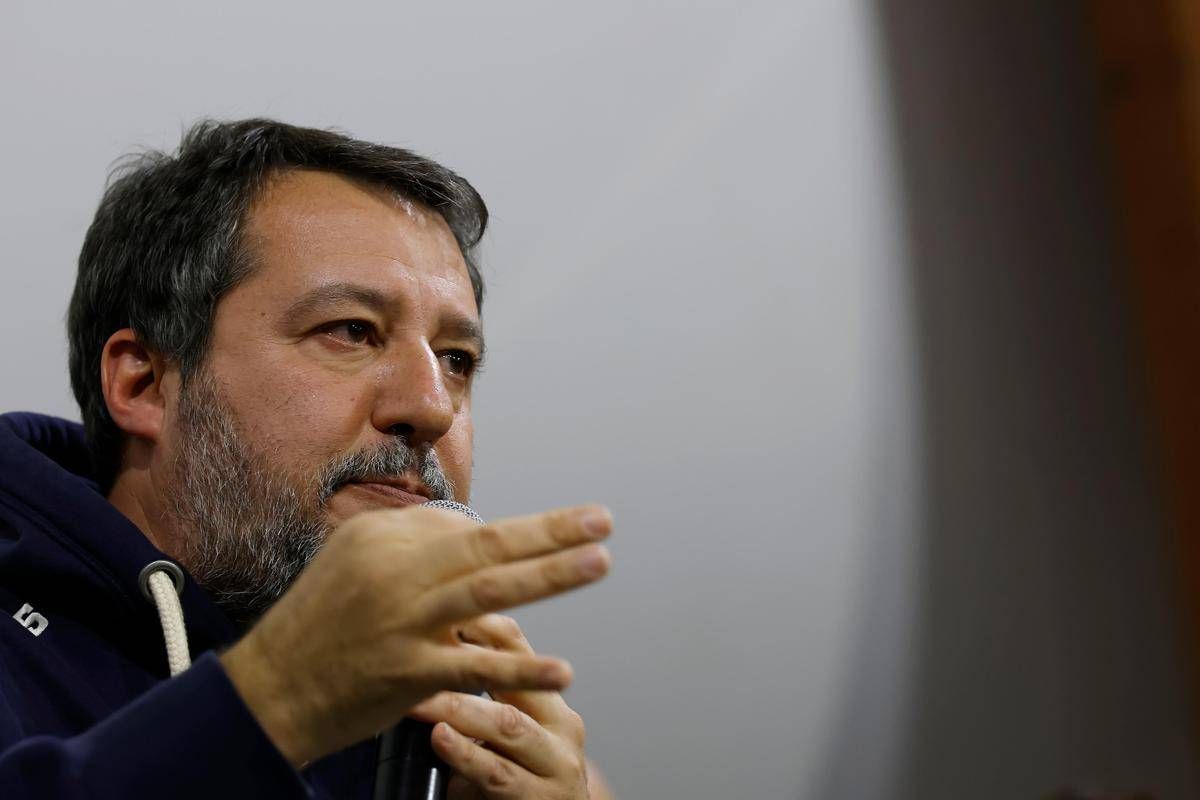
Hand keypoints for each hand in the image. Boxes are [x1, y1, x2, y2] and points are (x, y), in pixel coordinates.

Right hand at [218, 504, 612, 766]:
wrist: (271, 690)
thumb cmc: (318, 622)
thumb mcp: (352, 559)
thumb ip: (411, 541)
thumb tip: (470, 531)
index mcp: (381, 537)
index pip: (461, 525)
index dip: (509, 536)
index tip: (549, 537)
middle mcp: (394, 571)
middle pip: (486, 545)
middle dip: (550, 531)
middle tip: (602, 520)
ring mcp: (403, 622)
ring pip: (488, 592)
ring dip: (550, 576)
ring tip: (598, 562)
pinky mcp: (408, 673)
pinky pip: (474, 666)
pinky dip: (520, 666)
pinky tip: (560, 667)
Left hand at [410, 614, 607, 799]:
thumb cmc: (520, 782)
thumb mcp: (508, 735)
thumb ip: (482, 700)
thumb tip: (431, 650)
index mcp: (550, 700)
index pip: (518, 645)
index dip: (479, 620)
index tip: (440, 599)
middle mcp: (561, 725)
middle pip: (518, 678)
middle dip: (468, 658)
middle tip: (425, 643)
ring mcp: (557, 763)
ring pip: (508, 724)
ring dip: (460, 708)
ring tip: (423, 698)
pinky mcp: (542, 799)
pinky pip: (500, 774)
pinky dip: (467, 755)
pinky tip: (442, 741)